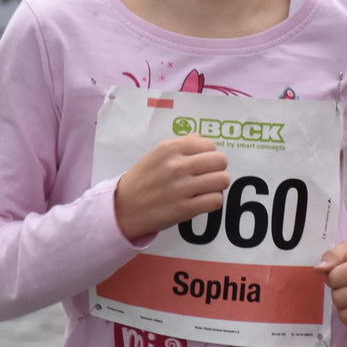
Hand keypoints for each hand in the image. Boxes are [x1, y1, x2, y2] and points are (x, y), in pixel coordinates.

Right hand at [113, 136, 228, 240]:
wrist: (124, 207)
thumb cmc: (143, 179)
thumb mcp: (157, 154)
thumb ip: (181, 144)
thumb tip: (200, 138)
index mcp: (171, 148)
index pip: (210, 145)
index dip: (209, 154)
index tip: (201, 163)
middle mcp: (177, 165)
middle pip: (220, 161)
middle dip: (217, 169)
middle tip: (207, 176)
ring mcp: (182, 188)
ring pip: (222, 180)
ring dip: (217, 186)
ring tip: (205, 189)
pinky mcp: (185, 209)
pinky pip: (216, 201)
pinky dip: (212, 202)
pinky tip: (201, 201)